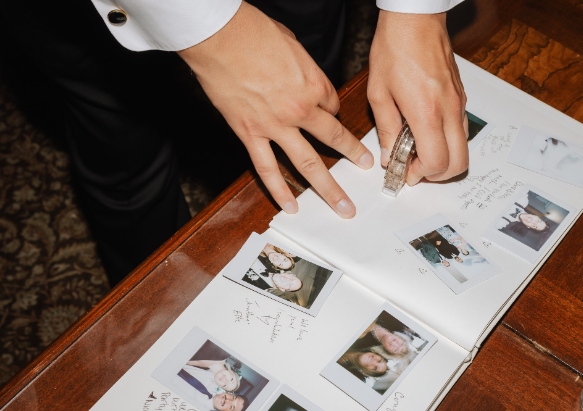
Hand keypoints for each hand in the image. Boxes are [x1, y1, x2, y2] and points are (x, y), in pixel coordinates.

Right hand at [178, 3, 373, 217]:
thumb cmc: (251, 32)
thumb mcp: (291, 43)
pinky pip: (268, 169)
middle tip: (364, 169)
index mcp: (314, 84)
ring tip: (342, 207)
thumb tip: (301, 75)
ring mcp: (276, 126)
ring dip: (328, 189)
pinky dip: (280, 191)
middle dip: (352, 156)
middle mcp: (301, 109)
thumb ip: (302, 67)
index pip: (332, 106)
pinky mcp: (250, 134)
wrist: (219, 37)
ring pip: (308, 164)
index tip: (331, 116)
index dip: (333, 112)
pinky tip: (291, 206)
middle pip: (333, 139)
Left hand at [368, 11, 468, 185]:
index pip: (436, 162)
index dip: (420, 174)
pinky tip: (426, 132)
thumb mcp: (379, 93)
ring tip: (418, 150)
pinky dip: (447, 141)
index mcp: (426, 113)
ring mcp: (459, 104)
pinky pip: (461, 130)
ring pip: (463, 148)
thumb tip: (388, 155)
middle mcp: (449, 111)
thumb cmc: (395, 49)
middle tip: (415, 168)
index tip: (405, 172)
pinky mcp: (461, 97)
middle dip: (438, 174)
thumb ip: (385, 129)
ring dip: (444, 158)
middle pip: (459, 163)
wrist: (415, 19)